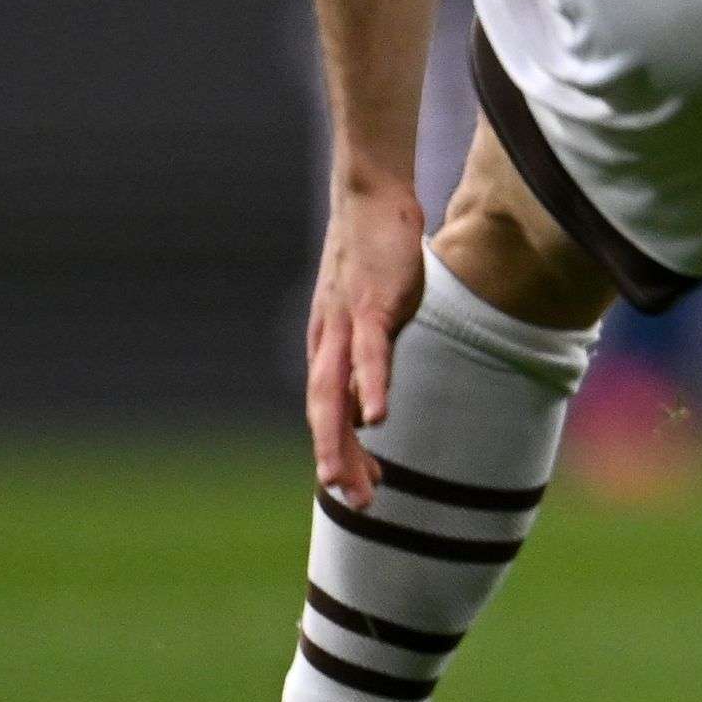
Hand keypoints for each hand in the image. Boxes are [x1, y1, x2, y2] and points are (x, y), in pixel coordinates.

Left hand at [305, 179, 427, 502]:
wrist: (368, 199)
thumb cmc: (376, 255)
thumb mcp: (374, 312)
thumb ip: (370, 351)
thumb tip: (373, 391)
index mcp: (328, 349)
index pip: (329, 414)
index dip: (341, 453)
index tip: (362, 489)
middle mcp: (327, 344)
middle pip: (324, 414)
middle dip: (335, 460)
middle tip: (353, 502)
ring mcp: (344, 326)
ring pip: (334, 395)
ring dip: (338, 441)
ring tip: (348, 481)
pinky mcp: (370, 305)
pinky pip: (368, 355)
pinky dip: (370, 387)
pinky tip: (378, 417)